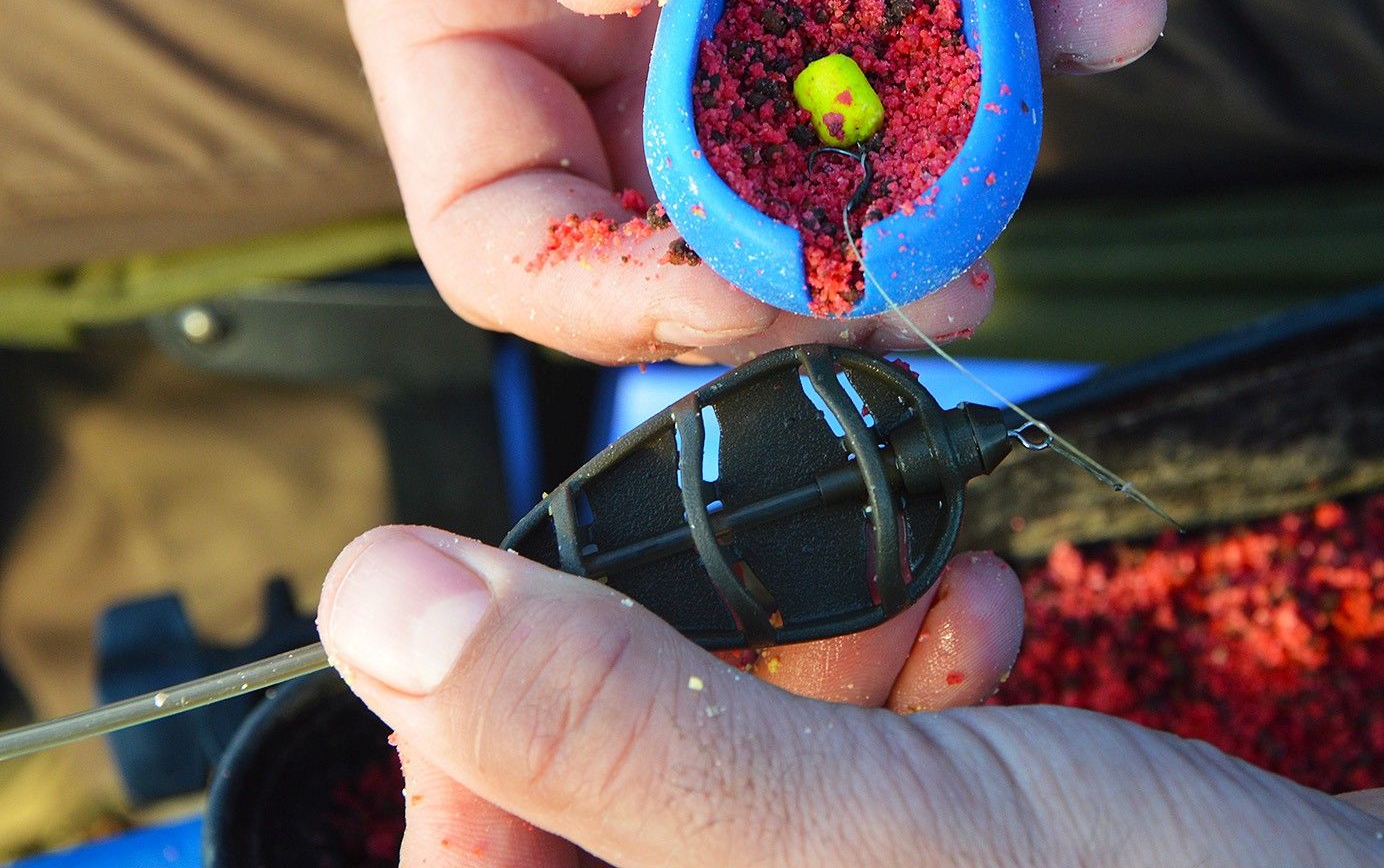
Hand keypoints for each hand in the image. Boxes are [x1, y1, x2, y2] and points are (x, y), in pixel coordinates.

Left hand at [318, 527, 1383, 867]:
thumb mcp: (835, 829)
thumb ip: (603, 722)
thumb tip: (379, 596)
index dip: (472, 749)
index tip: (527, 605)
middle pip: (617, 817)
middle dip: (688, 675)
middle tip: (776, 579)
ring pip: (741, 779)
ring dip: (810, 659)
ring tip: (914, 588)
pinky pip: (854, 782)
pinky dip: (899, 688)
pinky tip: (979, 620)